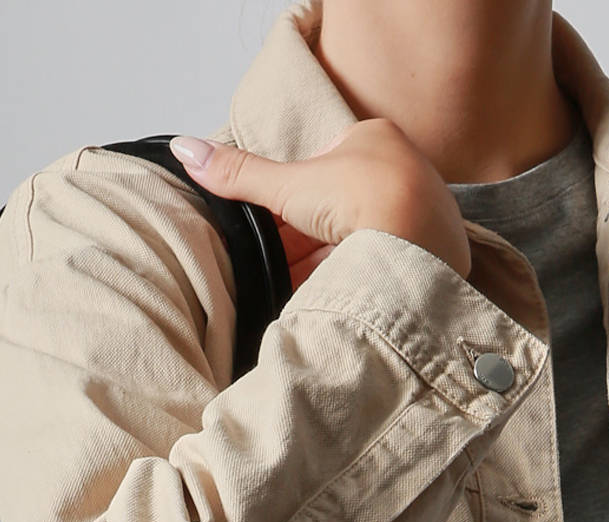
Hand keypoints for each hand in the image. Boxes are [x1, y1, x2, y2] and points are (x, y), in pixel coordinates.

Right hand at [169, 119, 472, 291]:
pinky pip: (374, 266)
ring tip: (295, 287)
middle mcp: (401, 170)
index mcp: (374, 138)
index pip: (319, 169)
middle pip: (334, 210)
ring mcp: (417, 214)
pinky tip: (325, 297)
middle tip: (273, 265)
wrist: (417, 247)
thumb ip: (240, 174)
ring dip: (322, 265)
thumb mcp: (288, 185)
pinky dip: (346, 281)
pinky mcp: (425, 254)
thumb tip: (184, 149)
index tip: (267, 231)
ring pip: (354, 241)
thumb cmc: (363, 198)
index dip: (288, 203)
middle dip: (303, 240)